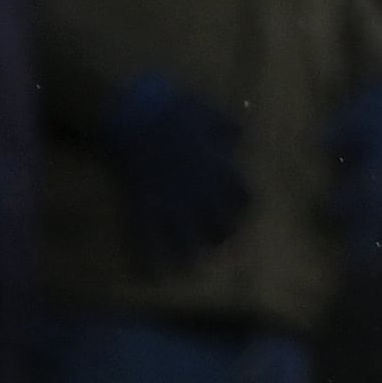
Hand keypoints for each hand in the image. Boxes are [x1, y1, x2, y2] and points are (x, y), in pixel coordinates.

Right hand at [100, 68, 253, 274]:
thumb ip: (228, 127)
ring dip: (192, 253)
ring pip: (188, 236)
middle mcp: (201, 189)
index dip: (247, 206)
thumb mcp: (208, 111)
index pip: (243, 193)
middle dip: (225, 236)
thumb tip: (244, 137)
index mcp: (218, 165)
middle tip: (225, 245)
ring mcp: (173, 199)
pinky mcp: (146, 204)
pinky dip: (150, 258)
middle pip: (221, 221)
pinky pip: (148, 236)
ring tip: (193, 267)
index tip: (246, 212)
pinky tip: (152, 275)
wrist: (134, 113)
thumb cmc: (172, 107)